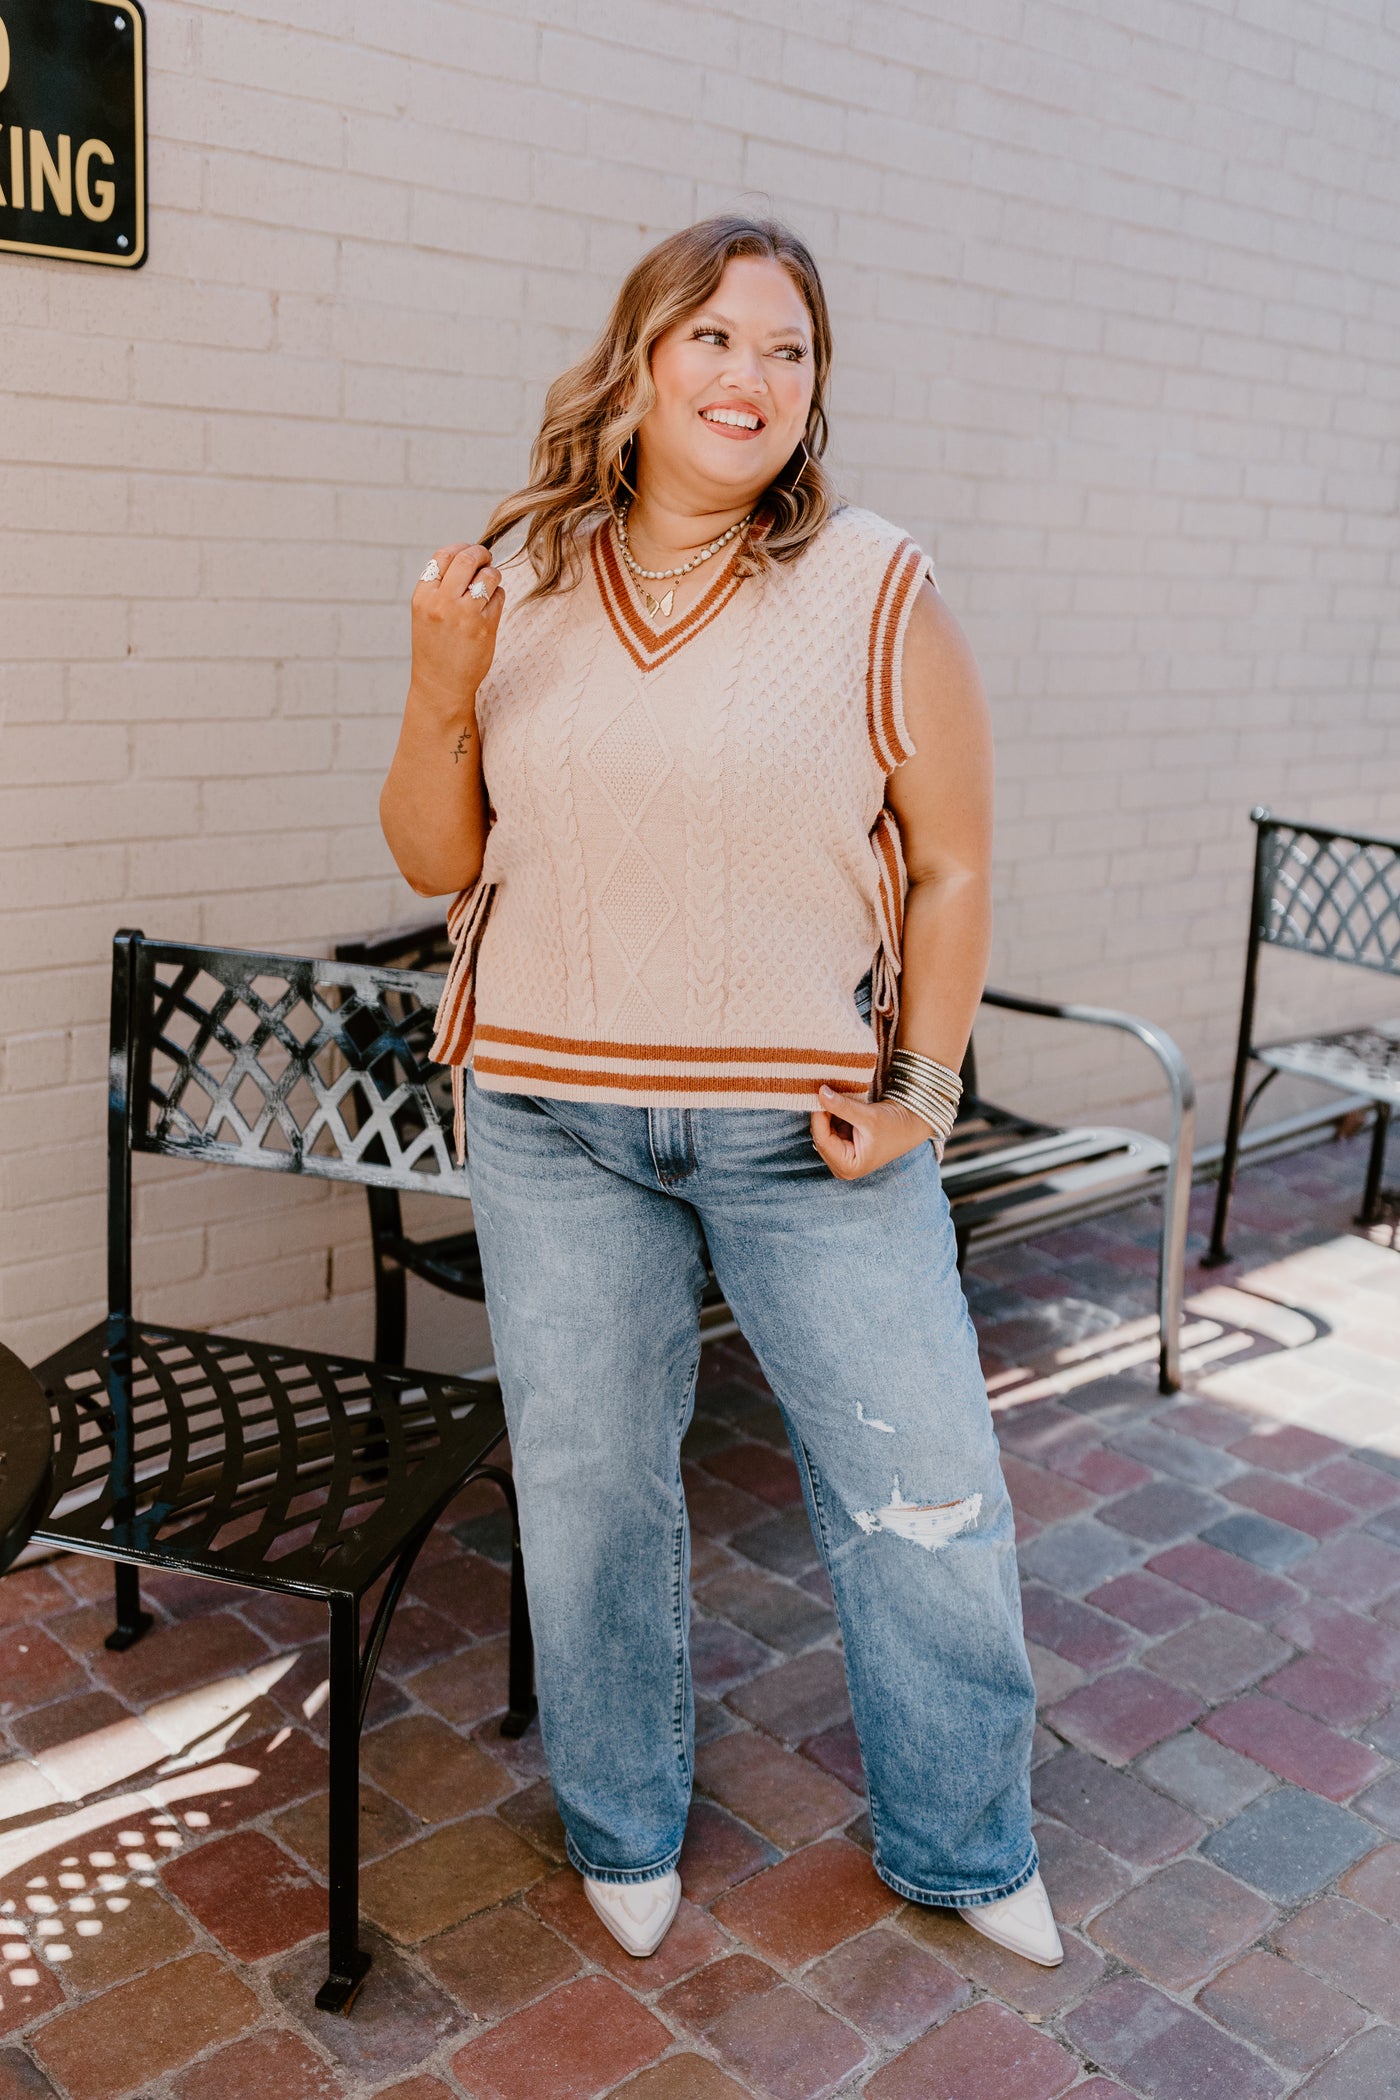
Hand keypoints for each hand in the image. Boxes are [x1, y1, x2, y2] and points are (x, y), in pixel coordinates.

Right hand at [409, 543, 503, 718]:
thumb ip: (441, 586)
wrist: (440, 685)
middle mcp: (441, 602)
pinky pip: (499, 597)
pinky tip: (490, 608)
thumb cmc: (435, 646)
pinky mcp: (484, 627)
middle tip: (486, 558)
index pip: (442, 555)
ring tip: (489, 585)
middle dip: (481, 553)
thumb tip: (468, 555)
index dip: (460, 548)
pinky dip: (498, 596)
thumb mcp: (426, 612)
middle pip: (467, 558)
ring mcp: (464, 614)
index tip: (469, 552)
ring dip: (493, 575)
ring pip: (488, 575)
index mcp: (423, 596)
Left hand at [810, 1088, 941, 1179]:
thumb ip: (843, 1106)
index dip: (819, 1116)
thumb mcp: (869, 1116)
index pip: (822, 1140)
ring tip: (836, 1095)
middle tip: (827, 1090)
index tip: (820, 1093)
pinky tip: (840, 1102)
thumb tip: (821, 1092)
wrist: (911, 1124)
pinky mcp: (842, 1145)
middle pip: (820, 1135)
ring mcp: (841, 1156)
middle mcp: (841, 1166)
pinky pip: (829, 1127)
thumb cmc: (895, 1127)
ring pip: (823, 1130)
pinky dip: (833, 1114)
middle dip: (823, 1114)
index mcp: (847, 1167)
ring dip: (828, 1113)